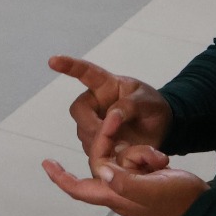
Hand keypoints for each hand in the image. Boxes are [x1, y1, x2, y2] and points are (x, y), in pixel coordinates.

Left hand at [42, 154, 207, 215]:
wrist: (202, 205)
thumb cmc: (177, 200)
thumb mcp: (151, 190)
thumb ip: (125, 182)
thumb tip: (102, 171)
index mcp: (114, 197)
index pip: (78, 189)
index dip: (61, 178)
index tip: (46, 163)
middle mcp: (119, 191)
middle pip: (101, 164)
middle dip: (111, 147)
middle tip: (117, 129)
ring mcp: (132, 184)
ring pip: (121, 157)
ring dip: (139, 153)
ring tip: (159, 159)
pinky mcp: (145, 177)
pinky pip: (137, 158)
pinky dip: (147, 154)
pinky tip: (163, 160)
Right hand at [50, 55, 171, 159]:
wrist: (162, 130)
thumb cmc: (152, 108)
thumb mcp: (148, 101)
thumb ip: (130, 105)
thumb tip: (111, 115)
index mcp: (106, 86)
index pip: (85, 72)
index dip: (68, 66)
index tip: (53, 61)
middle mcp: (96, 103)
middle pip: (79, 111)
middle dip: (90, 124)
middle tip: (108, 134)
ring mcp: (95, 123)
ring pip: (84, 134)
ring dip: (100, 142)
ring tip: (125, 145)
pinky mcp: (97, 143)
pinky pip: (93, 151)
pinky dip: (106, 154)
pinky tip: (121, 153)